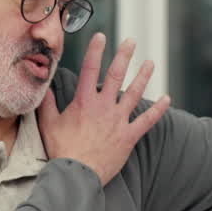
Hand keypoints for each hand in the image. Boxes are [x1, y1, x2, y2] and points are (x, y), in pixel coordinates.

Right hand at [38, 34, 170, 184]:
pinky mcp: (129, 136)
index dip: (95, 51)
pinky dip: (159, 110)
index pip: (90, 69)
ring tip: (150, 63)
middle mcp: (104, 107)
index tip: (101, 36)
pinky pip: (147, 121)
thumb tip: (43, 86)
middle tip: (132, 41)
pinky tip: (168, 99)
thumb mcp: (48, 124)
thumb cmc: (61, 150)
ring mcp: (118, 121)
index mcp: (84, 102)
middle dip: (124, 56)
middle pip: (116, 76)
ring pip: (135, 94)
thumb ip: (46, 103)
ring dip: (143, 77)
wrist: (77, 174)